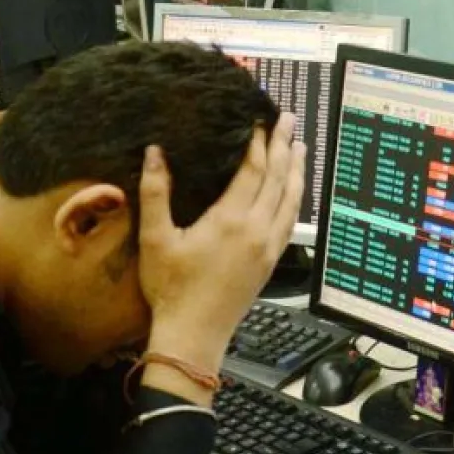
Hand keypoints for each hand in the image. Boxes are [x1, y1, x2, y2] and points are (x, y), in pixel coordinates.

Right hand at [138, 112, 305, 376]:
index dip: (257, 142)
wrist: (194, 334)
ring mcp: (268, 248)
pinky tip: (294, 193)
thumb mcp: (155, 239)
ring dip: (296, 170)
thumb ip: (155, 193)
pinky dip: (295, 199)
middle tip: (288, 119)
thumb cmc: (171, 289)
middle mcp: (257, 230)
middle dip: (283, 145)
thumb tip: (155, 152)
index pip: (252, 170)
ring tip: (299, 147)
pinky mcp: (270, 263)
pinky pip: (290, 222)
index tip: (258, 118)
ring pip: (290, 200)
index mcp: (231, 220)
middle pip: (278, 178)